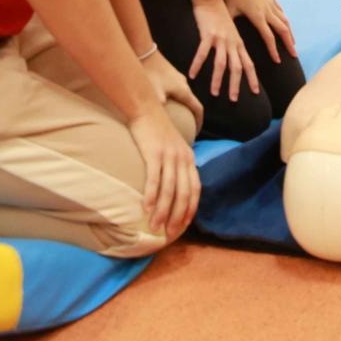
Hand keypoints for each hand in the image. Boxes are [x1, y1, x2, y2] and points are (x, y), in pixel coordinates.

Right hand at [127, 107, 200, 238]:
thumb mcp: (174, 146)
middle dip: (177, 216)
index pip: (195, 189)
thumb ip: (177, 163)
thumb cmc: (157, 129)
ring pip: (169, 190)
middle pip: (184, 193)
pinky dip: (152, 195)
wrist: (146, 108)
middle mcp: (182, 158)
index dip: (190, 209)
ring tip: (155, 226)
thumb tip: (175, 184)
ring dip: (163, 211)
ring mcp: (169, 156)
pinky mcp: (154, 153)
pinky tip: (147, 208)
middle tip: (169, 232)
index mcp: (189, 158)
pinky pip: (155, 178)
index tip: (183, 225)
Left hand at [142, 50, 203, 132]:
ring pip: (184, 95)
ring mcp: (177, 78)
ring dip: (183, 107)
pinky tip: (164, 103)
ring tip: (175, 117)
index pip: (198, 109)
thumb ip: (159, 109)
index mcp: (183, 90)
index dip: (199, 122)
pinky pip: (177, 90)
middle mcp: (184, 84)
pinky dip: (176, 99)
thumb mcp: (154, 93)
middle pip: (192, 102)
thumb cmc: (149, 72)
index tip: (196, 133)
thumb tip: (159, 125)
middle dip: (191, 116)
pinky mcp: (170, 74)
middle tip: (184, 128)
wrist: (143, 51)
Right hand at [189, 0, 258, 101]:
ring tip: (215, 93)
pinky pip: (202, 53)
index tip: (256, 91)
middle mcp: (232, 43)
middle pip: (237, 67)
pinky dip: (197, 65)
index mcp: (238, 43)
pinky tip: (192, 75)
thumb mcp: (231, 32)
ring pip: (221, 64)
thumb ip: (232, 45)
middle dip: (236, 85)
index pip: (249, 64)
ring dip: (218, 80)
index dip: (252, 78)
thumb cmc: (219, 16)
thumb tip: (232, 58)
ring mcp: (220, 39)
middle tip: (234, 99)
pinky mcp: (208, 35)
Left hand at [224, 0, 295, 64]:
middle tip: (294, 56)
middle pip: (283, 31)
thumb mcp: (229, 9)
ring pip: (285, 21)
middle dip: (289, 44)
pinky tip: (286, 25)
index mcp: (258, 17)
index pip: (269, 37)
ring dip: (290, 34)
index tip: (278, 61)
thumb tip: (222, 39)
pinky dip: (285, 20)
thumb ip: (228, 24)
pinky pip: (282, 12)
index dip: (273, 50)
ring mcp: (271, 4)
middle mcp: (268, 12)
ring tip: (293, 43)